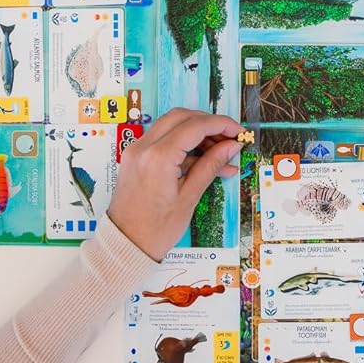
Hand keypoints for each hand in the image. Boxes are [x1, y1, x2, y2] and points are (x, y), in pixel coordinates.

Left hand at [104, 109, 241, 260]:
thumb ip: (211, 166)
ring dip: (197, 132)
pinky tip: (203, 161)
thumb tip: (232, 147)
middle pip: (182, 117)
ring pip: (172, 125)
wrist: (124, 245)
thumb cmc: (155, 230)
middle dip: (209, 124)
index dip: (222, 125)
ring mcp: (137, 150)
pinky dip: (184, 144)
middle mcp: (144, 147)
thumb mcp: (189, 197)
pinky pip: (163, 139)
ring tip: (220, 153)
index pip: (196, 126)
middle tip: (230, 139)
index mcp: (158, 158)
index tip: (239, 133)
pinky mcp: (136, 157)